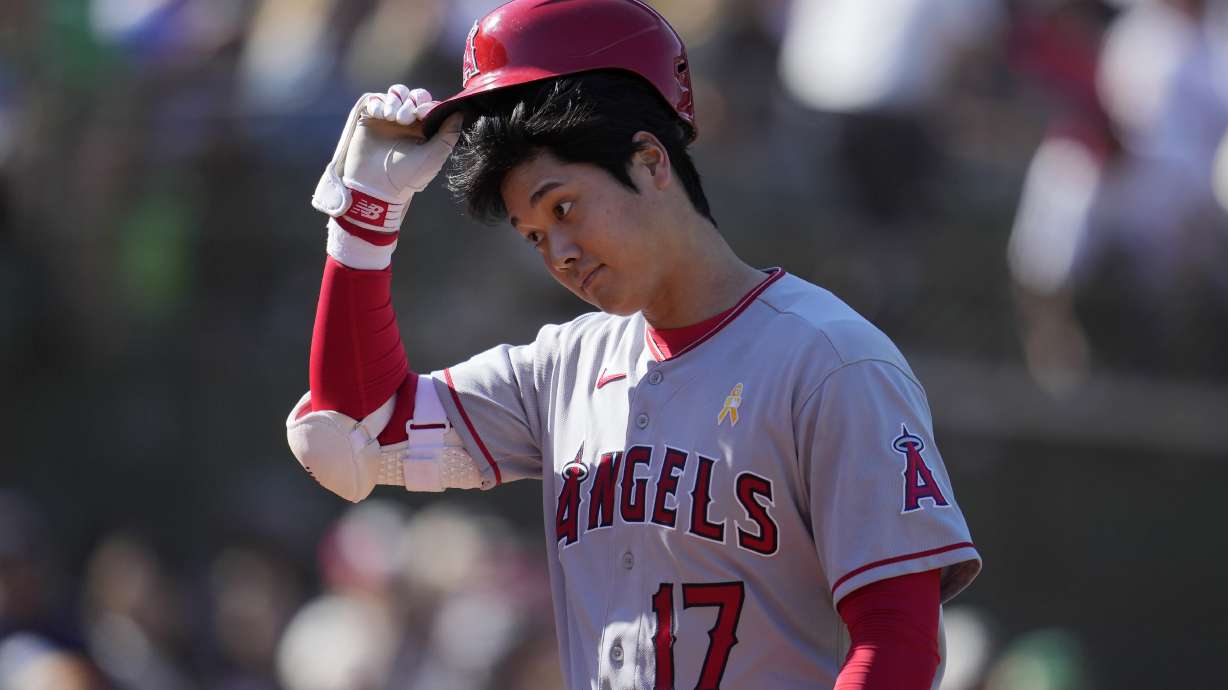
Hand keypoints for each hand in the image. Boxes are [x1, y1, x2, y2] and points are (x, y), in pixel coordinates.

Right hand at [312, 85, 463, 231]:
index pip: (429, 105)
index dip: (427, 104)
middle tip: (405, 119)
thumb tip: (460, 112)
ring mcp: (388, 119)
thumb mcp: (434, 157)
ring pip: (396, 94)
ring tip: (392, 117)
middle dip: (411, 102)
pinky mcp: (370, 119)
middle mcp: (408, 122)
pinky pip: (375, 100)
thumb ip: (449, 134)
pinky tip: (380, 116)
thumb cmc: (408, 176)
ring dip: (394, 101)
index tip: (422, 113)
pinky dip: (379, 103)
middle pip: (413, 96)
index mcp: (424, 130)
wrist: (376, 186)